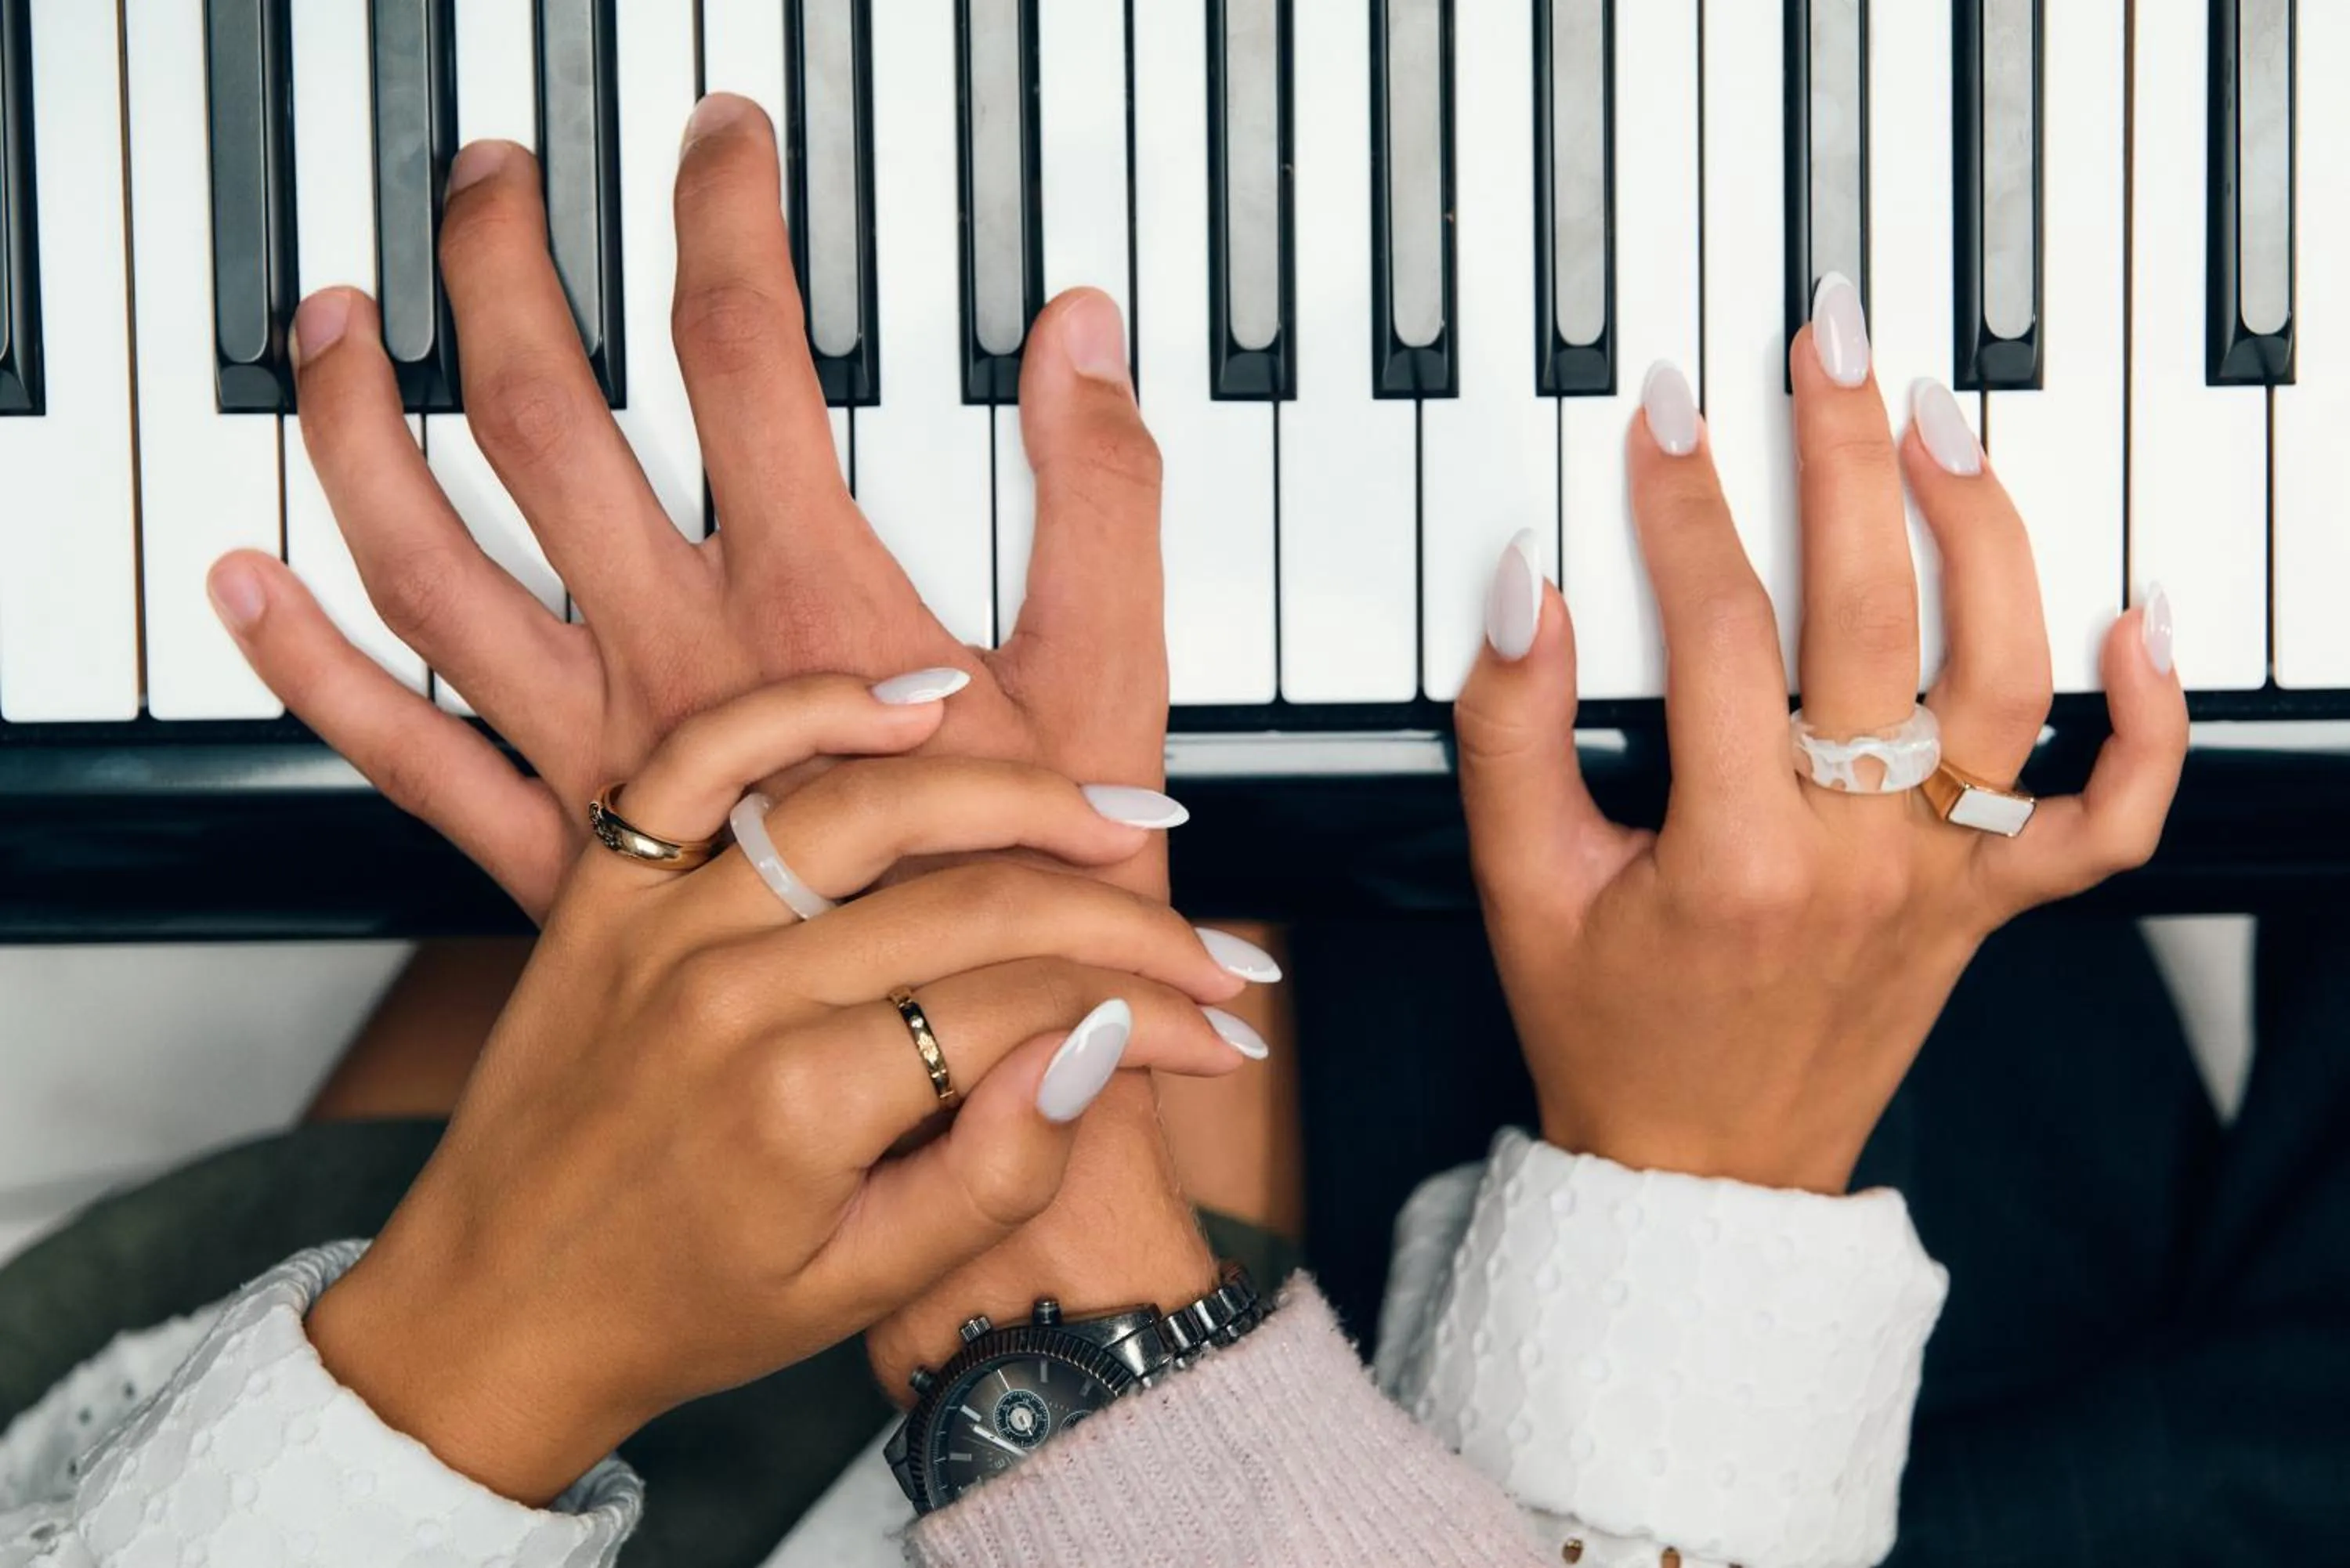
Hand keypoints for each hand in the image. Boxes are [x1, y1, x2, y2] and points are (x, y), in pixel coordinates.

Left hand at [208, 97, 1166, 918]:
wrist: (956, 1099)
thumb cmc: (1032, 913)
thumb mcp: (1111, 690)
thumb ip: (1104, 502)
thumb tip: (1082, 337)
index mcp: (815, 604)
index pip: (744, 347)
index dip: (726, 214)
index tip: (717, 140)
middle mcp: (682, 660)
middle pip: (551, 417)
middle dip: (503, 270)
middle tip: (486, 177)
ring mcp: (598, 755)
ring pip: (436, 560)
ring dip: (364, 427)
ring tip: (333, 325)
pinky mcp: (555, 851)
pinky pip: (402, 751)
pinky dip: (313, 668)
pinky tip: (249, 582)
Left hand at [307, 674, 1260, 1503]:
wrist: (492, 1314)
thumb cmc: (677, 1311)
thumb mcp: (861, 1288)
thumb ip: (997, 1171)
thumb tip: (1101, 1042)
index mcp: (802, 1101)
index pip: (1032, 1004)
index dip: (1152, 1008)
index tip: (1219, 1024)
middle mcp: (734, 989)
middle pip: (977, 900)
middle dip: (1123, 914)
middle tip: (1205, 933)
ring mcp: (663, 924)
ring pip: (868, 807)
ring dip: (1011, 792)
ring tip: (1109, 811)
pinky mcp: (609, 888)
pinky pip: (704, 760)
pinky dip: (804, 709)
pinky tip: (912, 702)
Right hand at [1453, 288, 2187, 1193]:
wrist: (1703, 1168)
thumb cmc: (1609, 1026)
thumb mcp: (1518, 883)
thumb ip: (1509, 733)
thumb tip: (1529, 590)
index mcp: (1728, 861)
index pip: (1719, 635)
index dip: (1686, 506)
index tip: (1667, 414)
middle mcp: (1856, 862)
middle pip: (1877, 622)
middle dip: (1845, 459)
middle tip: (1826, 348)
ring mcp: (1942, 880)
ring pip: (2008, 683)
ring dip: (1987, 538)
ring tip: (1942, 427)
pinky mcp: (1994, 902)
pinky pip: (2111, 819)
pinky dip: (2149, 723)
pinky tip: (2135, 618)